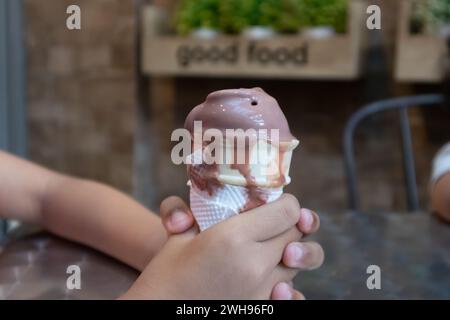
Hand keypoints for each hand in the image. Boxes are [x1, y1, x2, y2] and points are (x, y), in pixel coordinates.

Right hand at [158, 194, 322, 299]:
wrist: (159, 311)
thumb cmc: (166, 275)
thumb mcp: (175, 237)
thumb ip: (183, 212)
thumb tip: (186, 215)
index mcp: (232, 237)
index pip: (288, 212)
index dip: (287, 204)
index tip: (277, 203)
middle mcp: (253, 264)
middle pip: (296, 235)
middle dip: (288, 226)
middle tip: (271, 224)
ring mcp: (261, 291)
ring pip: (296, 263)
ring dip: (285, 253)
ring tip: (266, 251)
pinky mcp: (261, 309)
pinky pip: (290, 293)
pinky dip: (287, 285)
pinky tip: (276, 282)